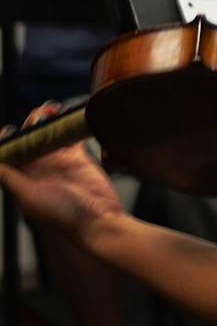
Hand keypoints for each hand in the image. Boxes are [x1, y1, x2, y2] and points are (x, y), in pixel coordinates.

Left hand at [0, 103, 123, 242]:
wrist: (97, 217)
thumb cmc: (63, 214)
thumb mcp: (30, 196)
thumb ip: (9, 178)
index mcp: (21, 177)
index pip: (8, 153)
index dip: (7, 139)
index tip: (11, 130)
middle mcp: (37, 168)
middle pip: (29, 138)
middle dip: (31, 123)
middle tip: (40, 114)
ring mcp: (57, 161)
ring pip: (48, 133)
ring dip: (49, 120)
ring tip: (53, 109)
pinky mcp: (77, 157)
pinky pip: (71, 136)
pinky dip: (70, 125)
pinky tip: (70, 116)